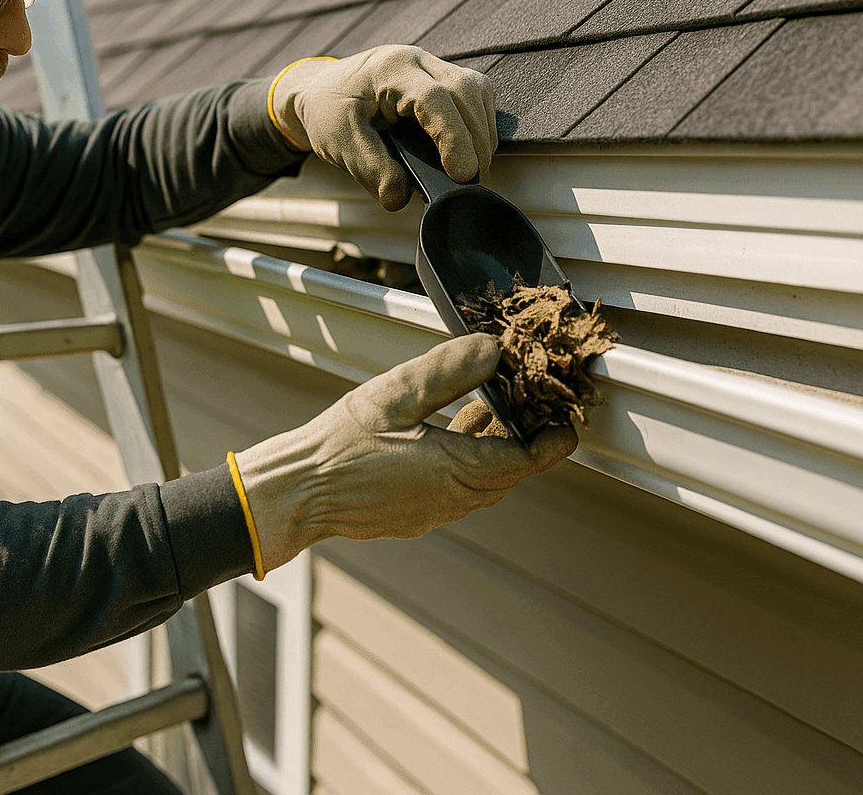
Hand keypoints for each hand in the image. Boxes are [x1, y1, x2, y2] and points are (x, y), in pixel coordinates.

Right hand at [234, 334, 577, 572]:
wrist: (296, 492)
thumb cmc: (340, 445)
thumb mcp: (397, 394)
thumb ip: (450, 370)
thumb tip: (494, 349)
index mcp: (459, 472)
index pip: (531, 458)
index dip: (555, 434)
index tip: (567, 414)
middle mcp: (454, 500)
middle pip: (511, 469)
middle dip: (526, 432)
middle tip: (530, 396)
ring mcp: (433, 511)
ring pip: (484, 478)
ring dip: (495, 443)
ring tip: (492, 403)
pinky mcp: (414, 512)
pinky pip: (457, 485)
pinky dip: (468, 456)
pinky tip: (451, 427)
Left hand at [271, 45, 497, 210]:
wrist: (321, 92)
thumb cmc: (329, 113)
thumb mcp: (339, 143)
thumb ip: (370, 170)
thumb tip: (399, 198)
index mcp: (388, 70)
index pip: (434, 99)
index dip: (453, 137)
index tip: (462, 174)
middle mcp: (415, 60)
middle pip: (465, 91)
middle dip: (475, 140)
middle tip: (471, 181)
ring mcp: (431, 64)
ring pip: (476, 91)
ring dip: (482, 132)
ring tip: (472, 169)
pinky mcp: (441, 76)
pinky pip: (474, 95)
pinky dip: (478, 123)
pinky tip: (468, 148)